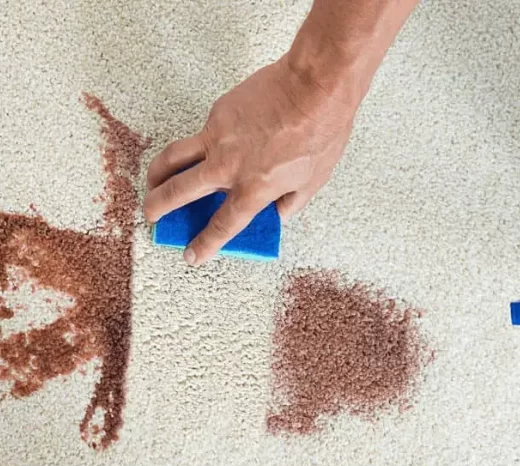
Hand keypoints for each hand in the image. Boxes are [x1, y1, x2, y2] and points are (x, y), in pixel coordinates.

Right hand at [144, 53, 356, 265]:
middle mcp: (228, 167)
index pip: (221, 226)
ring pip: (173, 158)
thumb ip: (289, 204)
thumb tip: (277, 214)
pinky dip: (193, 147)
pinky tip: (201, 149)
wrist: (315, 85)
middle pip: (179, 192)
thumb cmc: (321, 133)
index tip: (191, 255)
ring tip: (151, 183)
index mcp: (253, 189)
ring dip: (156, 174)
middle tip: (151, 215)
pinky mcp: (217, 113)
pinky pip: (198, 135)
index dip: (203, 245)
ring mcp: (217, 137)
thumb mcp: (312, 182)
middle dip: (159, 207)